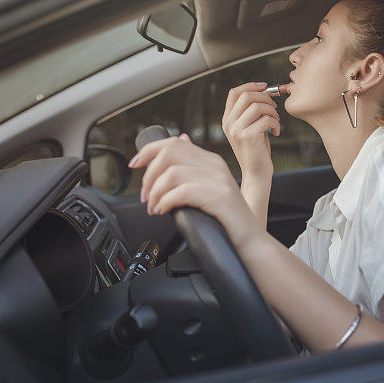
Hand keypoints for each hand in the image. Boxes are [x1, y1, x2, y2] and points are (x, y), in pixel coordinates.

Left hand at [128, 134, 257, 248]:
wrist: (249, 239)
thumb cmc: (225, 218)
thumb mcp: (208, 189)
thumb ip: (192, 170)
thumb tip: (179, 144)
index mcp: (210, 160)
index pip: (174, 142)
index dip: (148, 150)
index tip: (134, 165)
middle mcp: (215, 165)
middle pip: (169, 154)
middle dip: (149, 176)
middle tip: (146, 197)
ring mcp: (219, 179)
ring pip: (172, 174)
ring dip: (155, 193)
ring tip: (155, 208)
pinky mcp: (219, 196)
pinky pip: (182, 191)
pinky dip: (166, 201)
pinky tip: (164, 211)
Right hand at [222, 82, 279, 178]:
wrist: (256, 173)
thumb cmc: (257, 150)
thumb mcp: (250, 128)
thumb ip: (251, 112)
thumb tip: (264, 91)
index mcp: (227, 120)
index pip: (234, 93)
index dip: (250, 85)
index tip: (265, 87)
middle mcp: (229, 123)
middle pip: (246, 96)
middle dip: (265, 97)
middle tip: (274, 107)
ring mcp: (237, 130)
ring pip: (258, 106)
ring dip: (272, 111)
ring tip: (276, 121)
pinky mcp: (248, 136)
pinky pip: (266, 119)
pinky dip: (275, 123)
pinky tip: (276, 132)